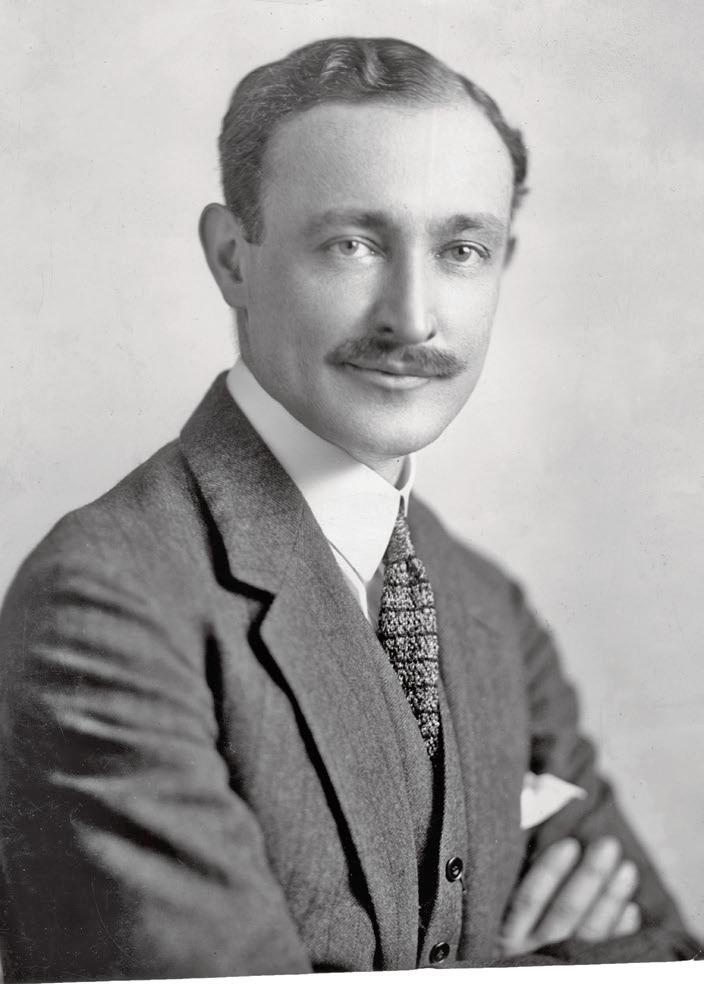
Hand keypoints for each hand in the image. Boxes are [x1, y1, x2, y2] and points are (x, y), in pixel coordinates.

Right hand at [500, 836, 640, 955]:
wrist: (515, 965)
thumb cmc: (512, 907)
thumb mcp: (505, 892)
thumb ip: (519, 871)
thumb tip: (546, 832)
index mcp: (505, 927)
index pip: (527, 900)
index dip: (549, 871)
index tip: (570, 844)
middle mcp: (529, 948)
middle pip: (564, 913)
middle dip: (589, 876)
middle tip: (609, 845)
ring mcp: (554, 961)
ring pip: (588, 932)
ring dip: (610, 899)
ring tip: (627, 869)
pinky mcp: (578, 965)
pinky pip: (603, 952)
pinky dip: (619, 930)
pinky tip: (632, 910)